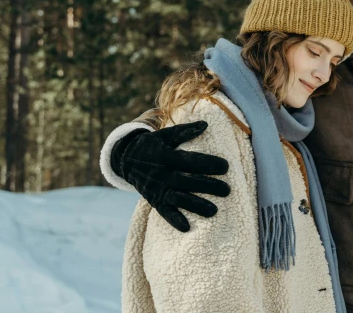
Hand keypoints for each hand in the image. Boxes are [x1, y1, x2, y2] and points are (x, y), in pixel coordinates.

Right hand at [111, 121, 229, 231]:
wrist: (126, 159)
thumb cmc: (152, 145)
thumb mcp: (165, 135)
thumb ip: (184, 131)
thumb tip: (205, 124)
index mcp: (165, 156)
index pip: (190, 161)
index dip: (208, 164)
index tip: (226, 166)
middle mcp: (161, 173)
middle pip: (187, 181)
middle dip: (208, 186)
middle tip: (227, 190)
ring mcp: (157, 188)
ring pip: (178, 199)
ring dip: (195, 206)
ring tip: (214, 211)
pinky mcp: (153, 200)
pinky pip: (163, 212)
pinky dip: (174, 220)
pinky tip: (187, 228)